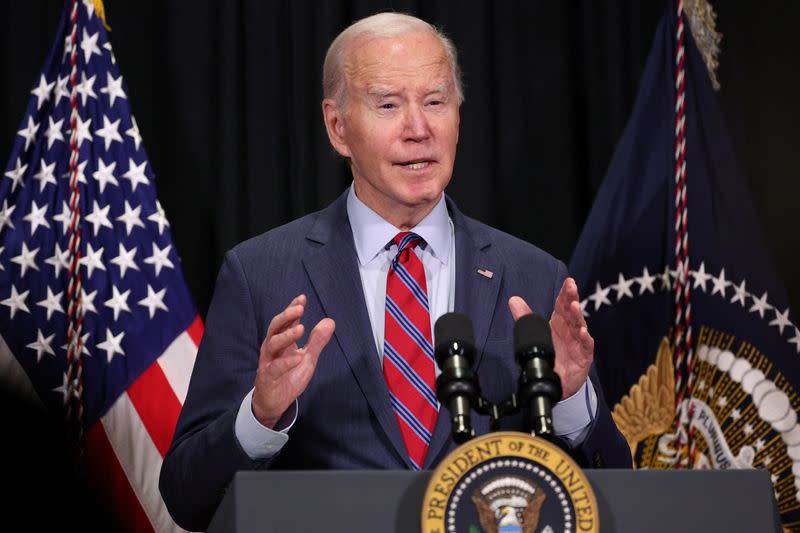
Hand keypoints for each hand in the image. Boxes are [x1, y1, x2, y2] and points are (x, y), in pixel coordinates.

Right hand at [252, 295, 335, 427]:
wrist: (275, 402)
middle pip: (276, 327)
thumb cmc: (289, 376)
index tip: (302, 299)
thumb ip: (317, 341)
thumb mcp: (307, 358)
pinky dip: (286, 362)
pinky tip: (298, 357)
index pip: (286, 321)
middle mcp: (272, 348)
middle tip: (299, 309)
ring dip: (287, 335)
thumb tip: (330, 321)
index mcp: (282, 341)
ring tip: (301, 328)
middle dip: (287, 316)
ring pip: (272, 344)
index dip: (292, 309)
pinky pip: (275, 367)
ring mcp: (268, 361)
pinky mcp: (268, 377)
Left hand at [508, 277, 593, 398]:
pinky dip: (585, 339)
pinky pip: (585, 346)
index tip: (568, 281)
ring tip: (574, 307)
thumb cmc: (551, 352)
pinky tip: (582, 333)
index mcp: (560, 321)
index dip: (565, 293)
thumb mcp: (537, 333)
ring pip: (579, 325)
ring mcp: (578, 342)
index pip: (563, 304)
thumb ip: (525, 317)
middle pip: (572, 311)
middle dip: (572, 298)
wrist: (557, 379)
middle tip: (572, 288)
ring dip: (578, 316)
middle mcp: (570, 329)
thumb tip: (513, 299)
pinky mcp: (584, 356)